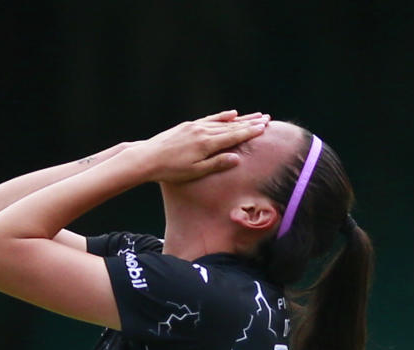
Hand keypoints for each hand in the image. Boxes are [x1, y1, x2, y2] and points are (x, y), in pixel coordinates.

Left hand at [128, 110, 269, 183]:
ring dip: (240, 118)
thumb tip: (237, 158)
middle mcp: (203, 131)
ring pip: (223, 121)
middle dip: (250, 122)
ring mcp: (195, 126)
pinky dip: (222, 116)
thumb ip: (217, 164)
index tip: (264, 127)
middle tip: (267, 118)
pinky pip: (210, 119)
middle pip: (232, 126)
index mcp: (207, 144)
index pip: (234, 136)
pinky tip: (231, 114)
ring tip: (255, 115)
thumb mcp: (195, 172)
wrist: (147, 158)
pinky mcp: (188, 125)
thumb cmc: (170, 170)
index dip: (250, 132)